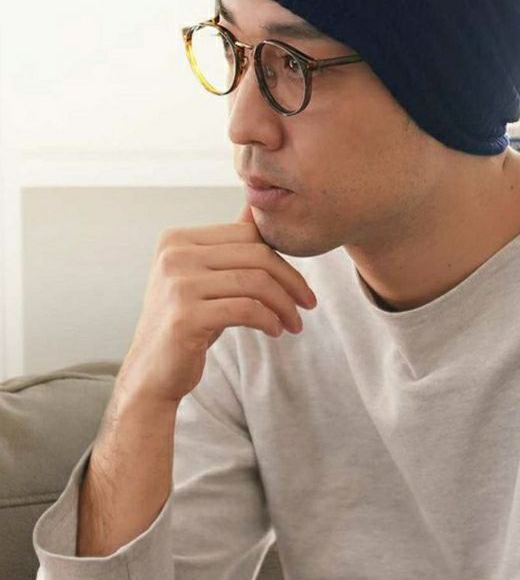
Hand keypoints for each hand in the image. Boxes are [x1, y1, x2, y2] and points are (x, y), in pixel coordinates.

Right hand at [115, 202, 316, 406]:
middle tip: (307, 305)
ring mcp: (177, 284)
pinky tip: (275, 331)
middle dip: (291, 281)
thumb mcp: (207, 278)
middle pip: (255, 255)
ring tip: (293, 323)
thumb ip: (229, 245)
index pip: (247, 235)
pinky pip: (246, 309)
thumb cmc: (187, 323)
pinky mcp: (185, 316)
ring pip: (255, 282)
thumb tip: (255, 206)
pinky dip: (269, 320)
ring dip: (284, 305)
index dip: (281, 259)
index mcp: (177, 239)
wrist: (152, 373)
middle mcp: (174, 255)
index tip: (298, 286)